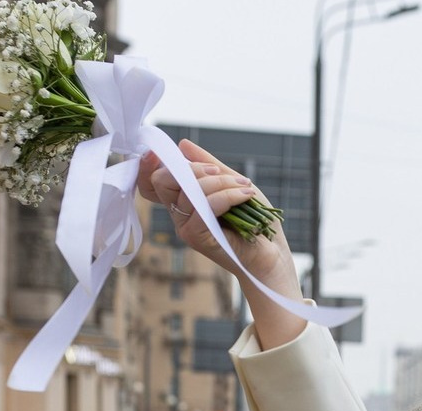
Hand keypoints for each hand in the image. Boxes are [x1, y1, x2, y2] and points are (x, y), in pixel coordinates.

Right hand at [138, 138, 304, 347]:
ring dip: (220, 182)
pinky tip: (245, 195)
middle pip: (163, 180)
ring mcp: (186, 227)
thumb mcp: (233, 183)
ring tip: (245, 187)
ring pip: (189, 190)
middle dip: (193, 168)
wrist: (272, 255)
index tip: (166, 152)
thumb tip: (184, 145)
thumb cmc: (255, 222)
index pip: (153, 181)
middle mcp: (179, 215)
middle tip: (219, 171)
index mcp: (183, 200)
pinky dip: (227, 195)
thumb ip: (209, 164)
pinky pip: (204, 206)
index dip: (150, 164)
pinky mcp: (197, 238)